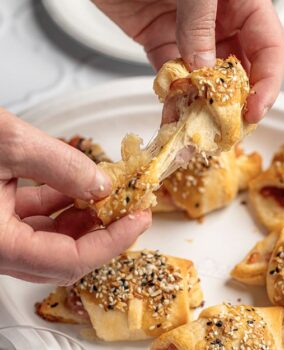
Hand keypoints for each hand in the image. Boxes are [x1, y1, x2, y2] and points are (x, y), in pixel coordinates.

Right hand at [0, 109, 150, 284]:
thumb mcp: (6, 142)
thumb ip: (60, 165)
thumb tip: (101, 182)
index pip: (69, 260)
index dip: (112, 242)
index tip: (139, 219)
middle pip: (65, 255)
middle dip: (103, 231)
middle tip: (130, 208)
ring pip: (53, 238)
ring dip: (85, 218)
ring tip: (110, 194)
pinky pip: (38, 219)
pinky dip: (63, 204)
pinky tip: (78, 186)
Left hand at [92, 0, 283, 122]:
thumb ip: (199, 23)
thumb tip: (202, 66)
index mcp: (242, 5)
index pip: (268, 50)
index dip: (267, 83)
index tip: (255, 110)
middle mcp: (221, 25)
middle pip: (238, 73)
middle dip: (233, 104)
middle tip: (226, 130)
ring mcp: (191, 39)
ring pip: (204, 82)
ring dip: (201, 109)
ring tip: (196, 132)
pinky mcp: (163, 46)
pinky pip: (173, 79)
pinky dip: (173, 100)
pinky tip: (172, 118)